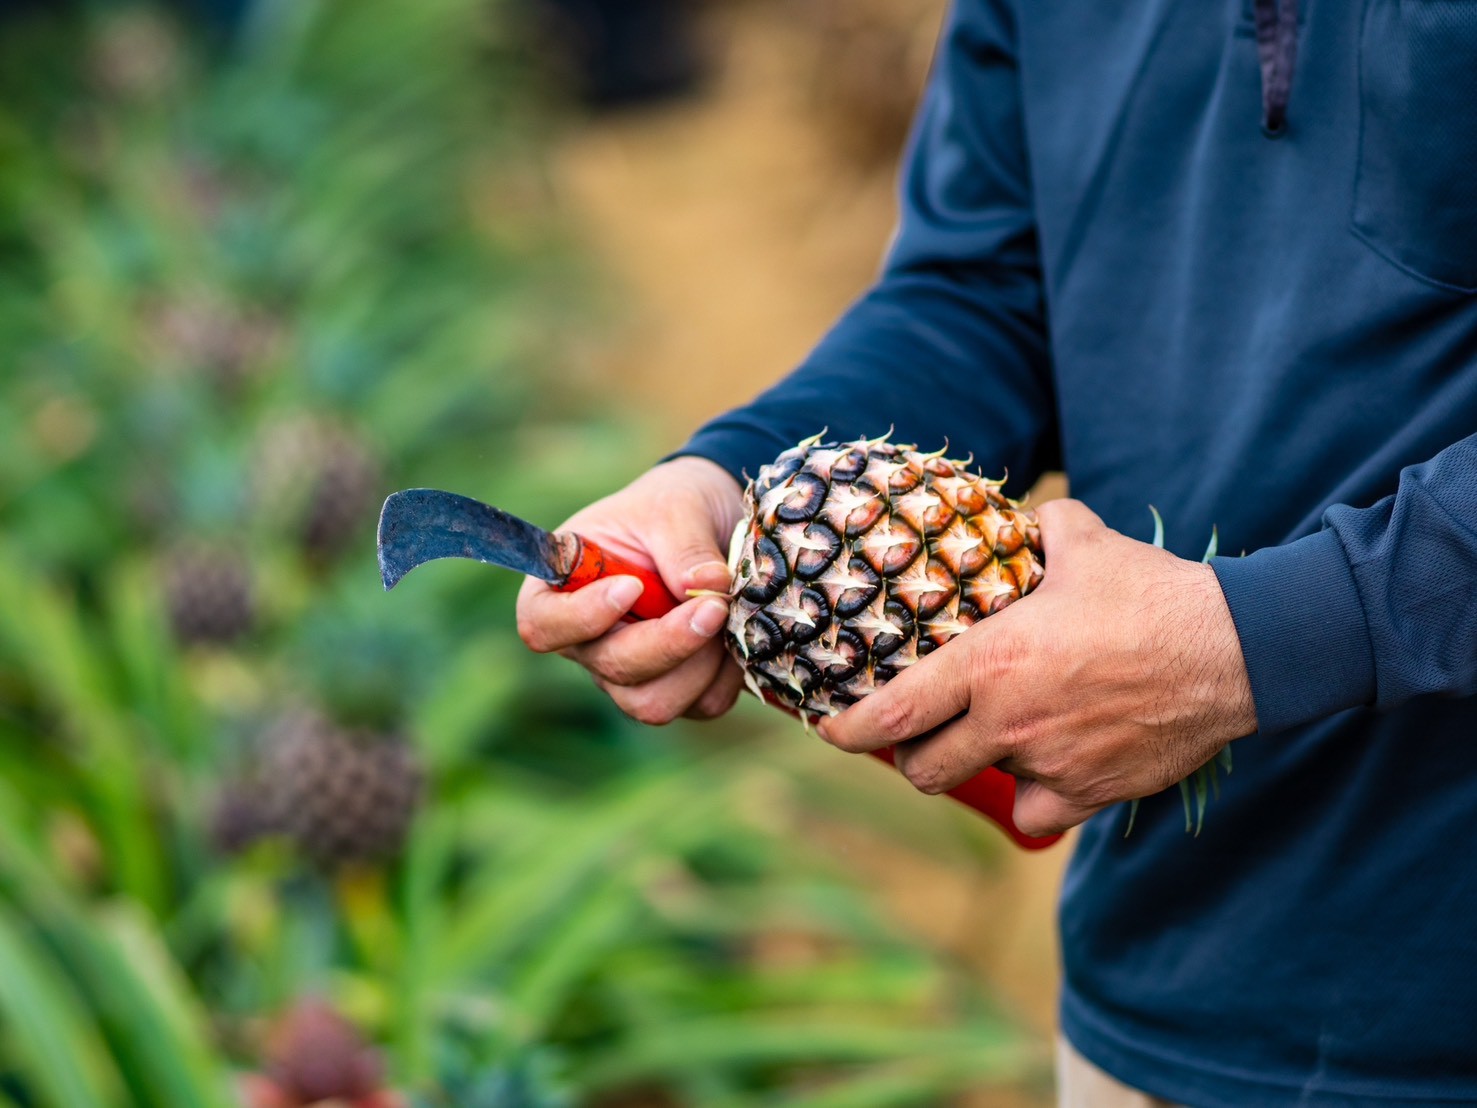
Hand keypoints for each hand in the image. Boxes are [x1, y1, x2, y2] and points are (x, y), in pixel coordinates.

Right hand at [515, 456, 746, 723]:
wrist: (711, 522)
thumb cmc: (672, 507)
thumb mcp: (675, 507)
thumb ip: (684, 545)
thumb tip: (707, 587)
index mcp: (562, 589)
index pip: (541, 625)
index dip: (581, 618)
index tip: (631, 586)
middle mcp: (589, 641)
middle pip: (613, 669)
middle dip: (669, 642)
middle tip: (715, 604)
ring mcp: (630, 672)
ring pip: (653, 703)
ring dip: (700, 665)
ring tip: (727, 612)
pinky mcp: (676, 688)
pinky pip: (701, 704)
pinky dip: (728, 674)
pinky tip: (737, 633)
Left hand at [816, 499, 1256, 837]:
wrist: (1234, 650)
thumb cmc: (1151, 593)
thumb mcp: (1082, 541)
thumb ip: (1037, 528)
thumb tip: (1020, 516)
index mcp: (990, 663)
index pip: (893, 714)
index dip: (849, 731)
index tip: (830, 730)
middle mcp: (1009, 722)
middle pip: (923, 769)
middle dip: (907, 758)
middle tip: (910, 737)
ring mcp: (1050, 764)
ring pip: (981, 786)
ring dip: (972, 768)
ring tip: (983, 741)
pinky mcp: (1092, 793)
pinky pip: (1040, 813)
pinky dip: (1034, 796)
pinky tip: (1043, 767)